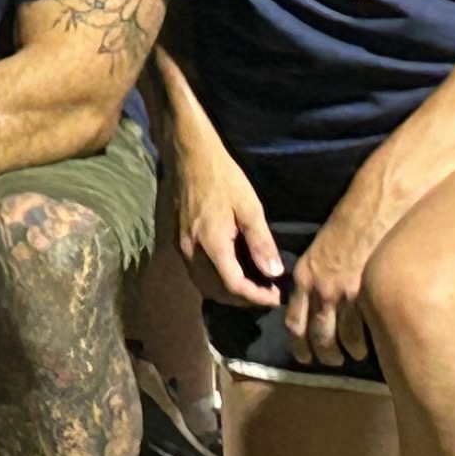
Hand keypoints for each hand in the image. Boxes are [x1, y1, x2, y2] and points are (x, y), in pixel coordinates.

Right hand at [167, 127, 283, 310]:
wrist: (188, 156)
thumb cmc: (222, 177)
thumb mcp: (249, 206)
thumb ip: (261, 242)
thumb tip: (274, 273)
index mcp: (212, 244)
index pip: (234, 286)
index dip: (257, 297)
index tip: (277, 297)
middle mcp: (192, 252)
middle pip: (217, 292)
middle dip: (244, 300)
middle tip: (267, 294)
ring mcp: (181, 248)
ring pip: (204, 285)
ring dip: (227, 293)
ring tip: (252, 287)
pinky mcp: (177, 242)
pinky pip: (196, 273)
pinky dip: (214, 281)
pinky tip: (230, 272)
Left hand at [280, 178, 407, 370]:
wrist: (372, 211)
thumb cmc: (348, 225)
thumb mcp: (319, 250)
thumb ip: (315, 275)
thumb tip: (315, 298)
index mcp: (304, 277)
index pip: (293, 320)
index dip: (297, 342)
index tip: (303, 355)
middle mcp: (318, 289)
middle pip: (314, 334)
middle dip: (320, 354)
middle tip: (329, 362)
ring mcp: (340, 294)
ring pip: (336, 338)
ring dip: (342, 353)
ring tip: (349, 357)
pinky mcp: (362, 295)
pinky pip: (358, 331)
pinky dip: (360, 345)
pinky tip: (366, 350)